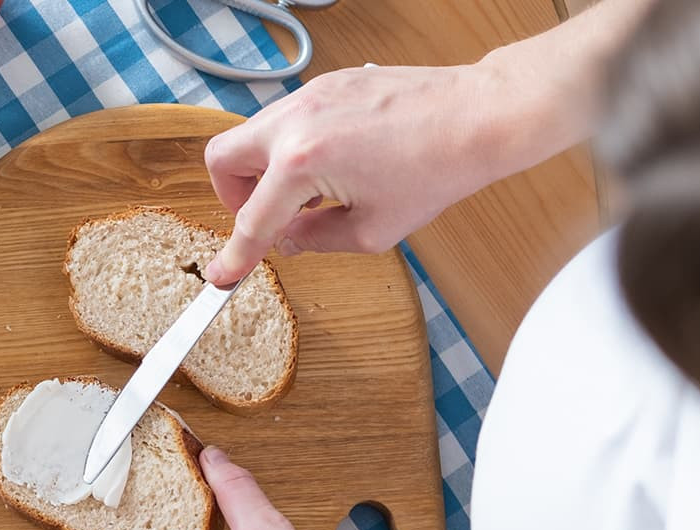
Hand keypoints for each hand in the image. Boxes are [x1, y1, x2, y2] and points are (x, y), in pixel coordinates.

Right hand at [202, 62, 513, 283]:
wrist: (476, 116)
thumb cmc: (436, 169)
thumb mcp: (373, 229)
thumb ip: (318, 238)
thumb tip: (288, 239)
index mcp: (302, 162)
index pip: (253, 219)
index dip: (237, 255)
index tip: (223, 275)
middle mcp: (296, 121)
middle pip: (224, 159)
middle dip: (233, 197)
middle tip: (263, 218)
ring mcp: (309, 96)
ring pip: (252, 134)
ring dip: (263, 170)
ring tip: (308, 195)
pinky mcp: (326, 84)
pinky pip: (286, 119)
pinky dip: (290, 147)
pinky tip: (330, 167)